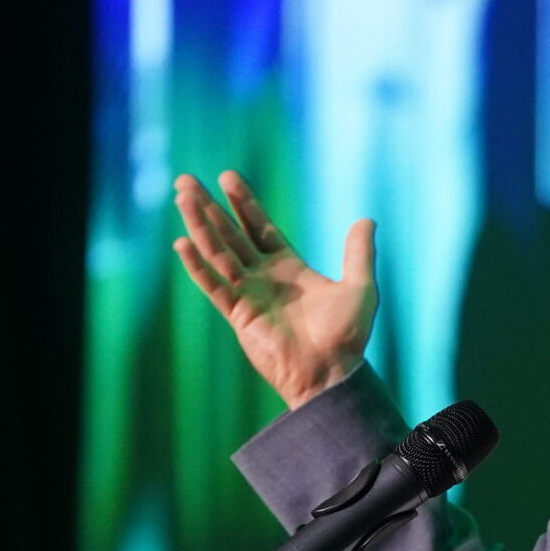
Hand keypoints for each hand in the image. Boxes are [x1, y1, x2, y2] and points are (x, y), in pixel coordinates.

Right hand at [172, 171, 377, 410]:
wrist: (332, 373)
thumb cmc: (347, 336)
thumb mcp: (360, 288)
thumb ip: (359, 254)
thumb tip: (368, 220)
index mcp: (289, 269)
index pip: (259, 229)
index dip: (244, 204)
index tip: (227, 177)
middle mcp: (264, 279)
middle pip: (231, 236)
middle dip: (209, 208)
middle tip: (187, 181)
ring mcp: (248, 295)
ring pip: (217, 254)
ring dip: (199, 226)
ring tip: (181, 197)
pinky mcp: (238, 315)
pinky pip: (214, 286)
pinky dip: (198, 266)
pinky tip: (182, 243)